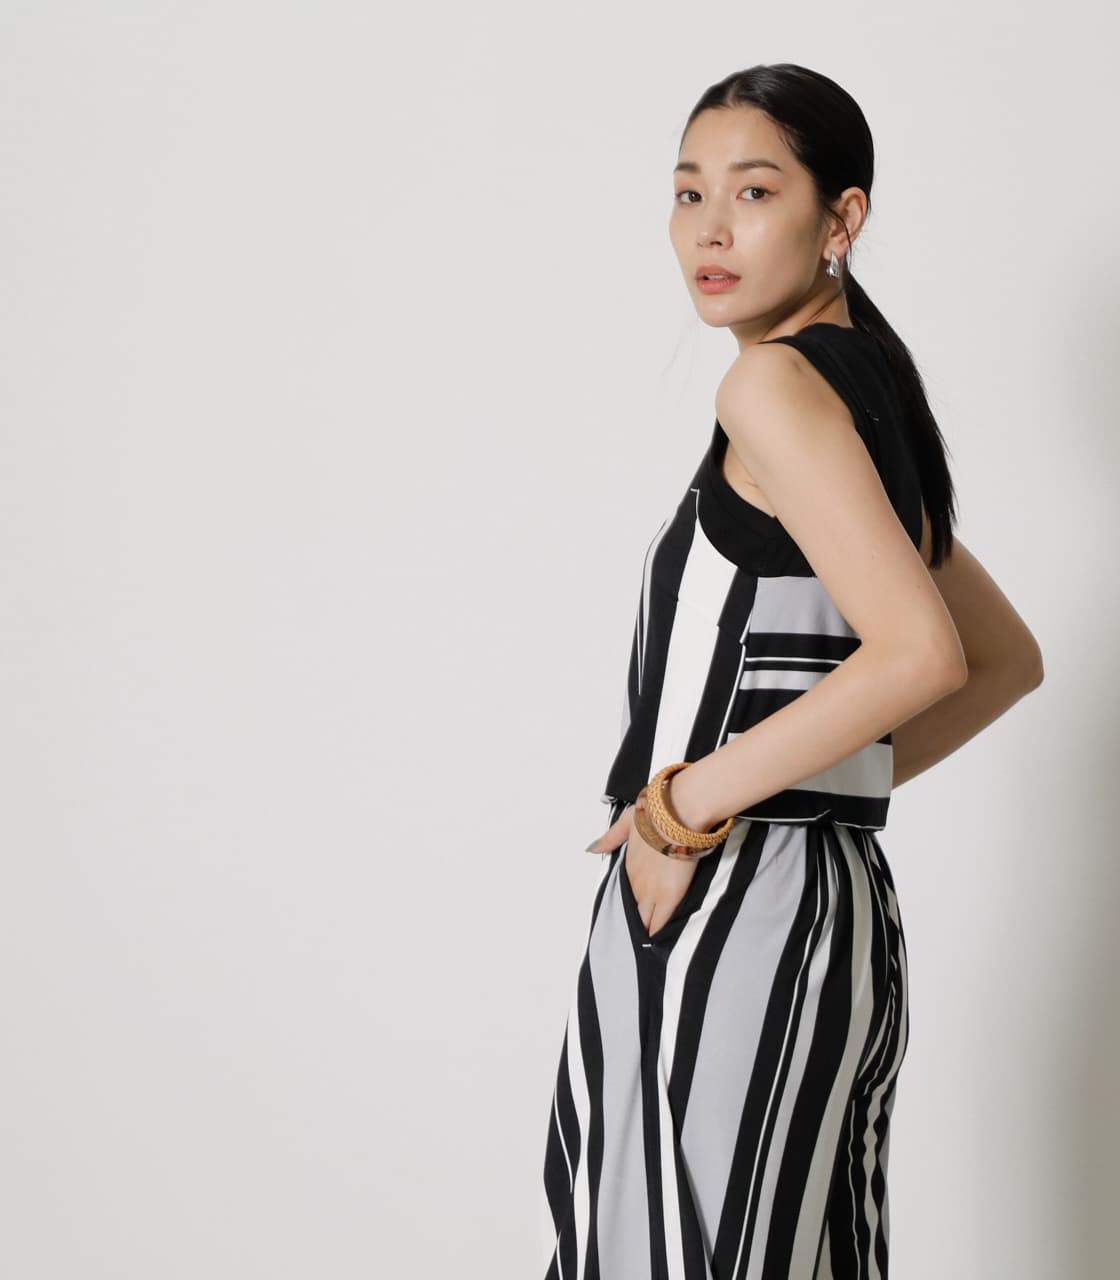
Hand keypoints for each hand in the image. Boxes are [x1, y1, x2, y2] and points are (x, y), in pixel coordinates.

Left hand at [586, 803, 699, 937]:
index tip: (630, 913)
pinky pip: (660, 922)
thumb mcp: (626, 822)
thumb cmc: (655, 815)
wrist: (676, 816)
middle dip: (634, 923)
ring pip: (644, 920)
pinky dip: (657, 933)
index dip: (629, 903)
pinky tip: (655, 945)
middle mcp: (637, 882)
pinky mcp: (669, 897)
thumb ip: (610, 837)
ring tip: (643, 946)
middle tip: (634, 937)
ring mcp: (652, 891)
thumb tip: (593, 847)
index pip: (625, 892)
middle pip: (632, 910)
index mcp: (629, 866)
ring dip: (644, 930)